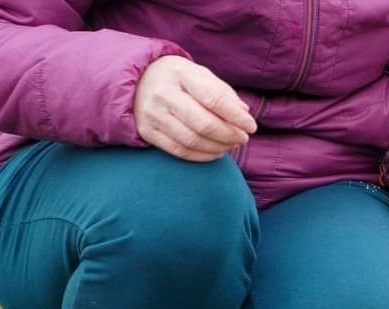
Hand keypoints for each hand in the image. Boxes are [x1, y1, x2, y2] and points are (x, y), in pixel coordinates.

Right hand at [133, 56, 256, 161]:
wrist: (137, 81)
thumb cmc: (180, 79)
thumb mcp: (201, 75)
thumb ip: (223, 92)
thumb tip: (244, 113)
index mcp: (180, 73)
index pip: (214, 98)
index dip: (236, 116)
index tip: (251, 126)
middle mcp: (163, 93)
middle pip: (203, 124)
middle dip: (229, 135)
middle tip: (243, 138)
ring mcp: (152, 113)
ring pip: (192, 140)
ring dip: (218, 147)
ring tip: (231, 145)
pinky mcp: (147, 131)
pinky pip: (180, 151)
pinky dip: (203, 155)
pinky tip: (216, 152)